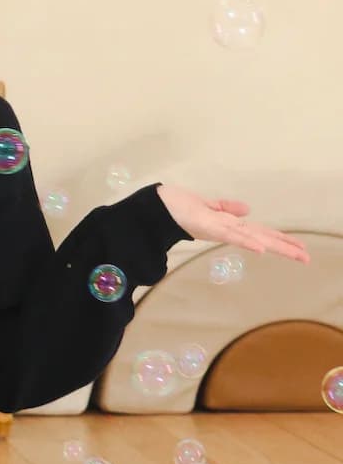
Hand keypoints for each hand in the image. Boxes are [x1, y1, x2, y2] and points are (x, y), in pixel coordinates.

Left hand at [155, 184, 309, 263]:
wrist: (155, 207)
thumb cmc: (178, 206)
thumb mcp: (207, 204)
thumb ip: (226, 207)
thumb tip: (248, 210)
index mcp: (228, 225)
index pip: (259, 232)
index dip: (280, 240)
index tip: (300, 248)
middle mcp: (227, 229)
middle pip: (262, 238)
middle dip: (285, 248)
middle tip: (307, 259)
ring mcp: (219, 229)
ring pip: (252, 238)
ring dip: (275, 246)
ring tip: (296, 254)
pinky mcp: (207, 226)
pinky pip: (231, 235)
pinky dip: (246, 241)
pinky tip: (261, 249)